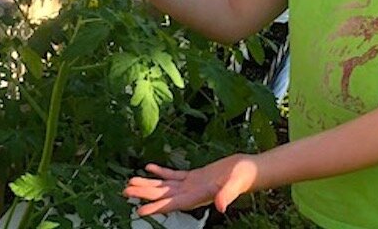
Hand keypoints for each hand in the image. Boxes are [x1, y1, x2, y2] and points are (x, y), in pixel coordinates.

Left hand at [123, 155, 257, 216]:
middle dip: (145, 194)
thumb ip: (227, 195)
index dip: (156, 207)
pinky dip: (161, 172)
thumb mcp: (235, 185)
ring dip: (149, 184)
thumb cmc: (244, 177)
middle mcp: (192, 193)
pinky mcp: (195, 176)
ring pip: (166, 186)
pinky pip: (174, 175)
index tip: (140, 210)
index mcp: (198, 196)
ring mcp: (192, 185)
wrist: (251, 170)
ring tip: (132, 182)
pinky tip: (150, 168)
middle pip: (164, 195)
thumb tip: (220, 207)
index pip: (173, 204)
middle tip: (126, 191)